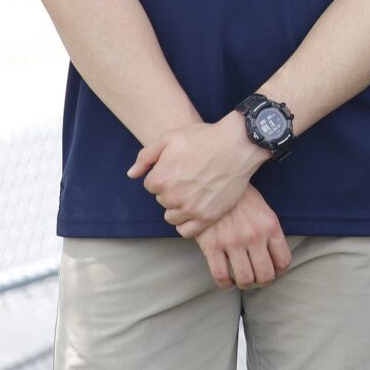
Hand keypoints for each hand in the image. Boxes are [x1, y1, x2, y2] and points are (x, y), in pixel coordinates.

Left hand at [132, 113, 265, 235]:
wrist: (238, 144)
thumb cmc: (204, 138)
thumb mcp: (169, 138)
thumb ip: (145, 157)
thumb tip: (131, 174)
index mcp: (160, 179)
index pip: (151, 186)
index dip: (163, 175)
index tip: (178, 167)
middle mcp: (173, 197)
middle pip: (162, 200)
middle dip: (172, 190)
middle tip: (189, 177)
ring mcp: (191, 209)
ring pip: (172, 216)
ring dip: (178, 207)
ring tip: (193, 192)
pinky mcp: (208, 217)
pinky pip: (187, 231)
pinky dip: (187, 223)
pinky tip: (195, 210)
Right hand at [195, 185, 290, 289]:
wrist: (213, 183)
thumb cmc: (240, 198)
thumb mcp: (263, 210)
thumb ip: (270, 232)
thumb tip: (275, 256)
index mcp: (270, 226)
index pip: (284, 260)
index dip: (280, 271)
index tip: (274, 271)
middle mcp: (254, 236)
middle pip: (265, 275)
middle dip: (263, 282)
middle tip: (258, 279)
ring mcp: (232, 242)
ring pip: (245, 280)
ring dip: (245, 284)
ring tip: (242, 279)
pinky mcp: (211, 245)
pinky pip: (221, 276)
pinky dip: (225, 284)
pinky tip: (226, 279)